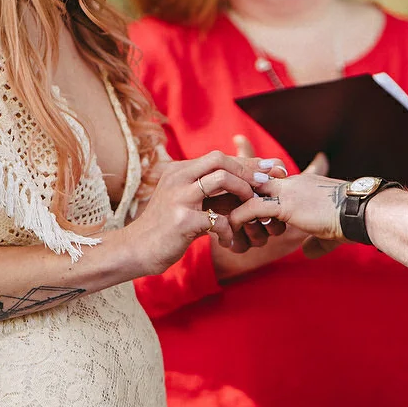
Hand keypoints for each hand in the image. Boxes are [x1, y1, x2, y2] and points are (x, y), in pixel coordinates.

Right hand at [122, 151, 264, 274]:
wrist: (137, 250)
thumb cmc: (167, 227)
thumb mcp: (184, 200)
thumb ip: (208, 190)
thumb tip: (246, 182)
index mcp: (179, 170)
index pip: (218, 156)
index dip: (247, 162)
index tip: (270, 168)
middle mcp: (177, 178)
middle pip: (220, 159)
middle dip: (248, 171)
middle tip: (265, 185)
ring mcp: (178, 197)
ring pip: (221, 179)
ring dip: (243, 192)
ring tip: (249, 209)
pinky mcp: (182, 220)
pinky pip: (218, 219)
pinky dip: (229, 230)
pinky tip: (228, 240)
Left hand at [228, 165, 352, 259]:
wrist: (362, 213)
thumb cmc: (352, 221)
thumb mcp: (330, 231)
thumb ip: (316, 240)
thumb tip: (308, 252)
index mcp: (300, 184)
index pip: (268, 180)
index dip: (251, 189)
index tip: (237, 200)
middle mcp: (291, 182)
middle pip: (252, 178)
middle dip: (233, 190)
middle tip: (215, 204)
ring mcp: (288, 191)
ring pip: (248, 192)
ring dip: (232, 207)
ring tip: (219, 222)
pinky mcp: (285, 204)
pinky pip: (253, 208)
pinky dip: (238, 219)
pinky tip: (229, 230)